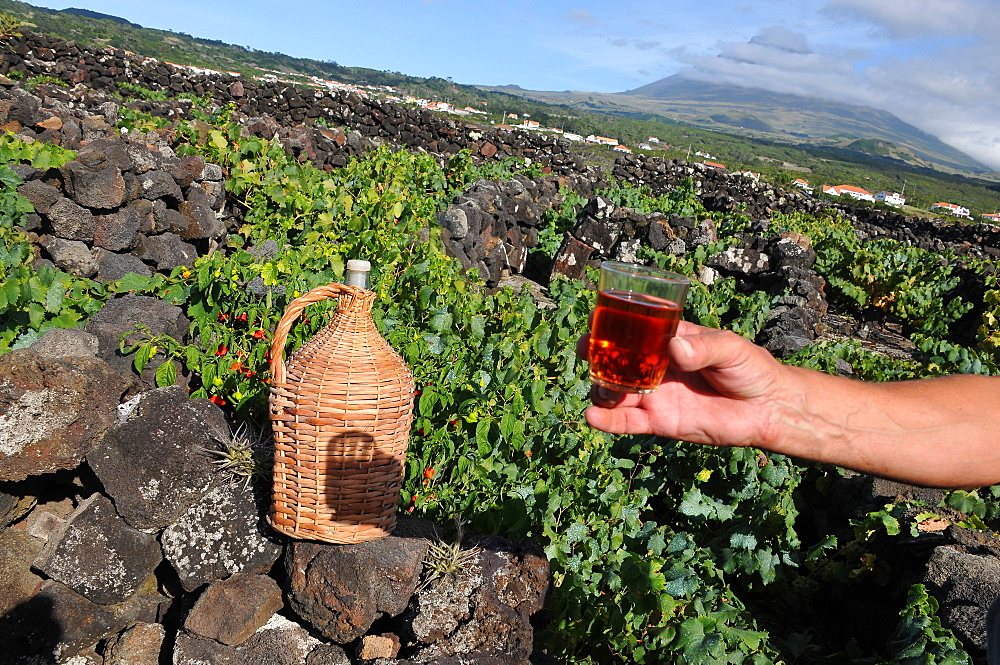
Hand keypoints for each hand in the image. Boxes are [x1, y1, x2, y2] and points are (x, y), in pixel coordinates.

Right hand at [578, 321, 786, 447]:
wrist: (767, 408)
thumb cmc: (751, 369)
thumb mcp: (730, 348)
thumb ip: (703, 347)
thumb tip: (675, 349)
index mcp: (670, 340)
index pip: (634, 330)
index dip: (610, 326)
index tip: (593, 323)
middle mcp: (656, 366)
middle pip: (616, 360)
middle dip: (596, 355)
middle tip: (586, 353)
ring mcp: (655, 395)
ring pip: (616, 391)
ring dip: (601, 389)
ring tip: (602, 390)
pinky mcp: (659, 422)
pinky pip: (627, 421)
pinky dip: (607, 420)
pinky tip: (593, 416)